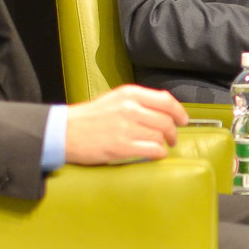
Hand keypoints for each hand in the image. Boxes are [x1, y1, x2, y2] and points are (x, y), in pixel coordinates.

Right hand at [64, 84, 186, 164]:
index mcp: (129, 94)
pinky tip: (154, 154)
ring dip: (164, 143)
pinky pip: (152, 150)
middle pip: (166, 121)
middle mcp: (130, 108)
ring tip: (159, 146)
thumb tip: (164, 110)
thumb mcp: (115, 99)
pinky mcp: (121, 146)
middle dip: (172, 132)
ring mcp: (126, 127)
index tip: (183, 120)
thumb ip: (138, 102)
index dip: (179, 112)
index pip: (165, 100)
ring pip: (160, 135)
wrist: (65, 131)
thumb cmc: (90, 117)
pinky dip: (158, 153)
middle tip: (171, 139)